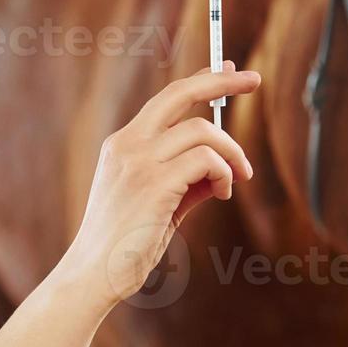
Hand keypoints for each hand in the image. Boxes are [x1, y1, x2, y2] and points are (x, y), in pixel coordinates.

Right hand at [58, 60, 259, 313]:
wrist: (93, 276)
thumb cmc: (125, 244)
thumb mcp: (159, 203)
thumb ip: (187, 180)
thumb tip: (223, 168)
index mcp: (123, 144)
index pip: (167, 98)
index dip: (201, 79)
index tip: (230, 71)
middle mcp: (128, 144)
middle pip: (181, 93)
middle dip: (222, 81)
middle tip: (255, 79)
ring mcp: (138, 161)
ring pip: (202, 130)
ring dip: (231, 152)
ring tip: (239, 178)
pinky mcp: (154, 183)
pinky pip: (206, 160)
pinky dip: (225, 173)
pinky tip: (223, 192)